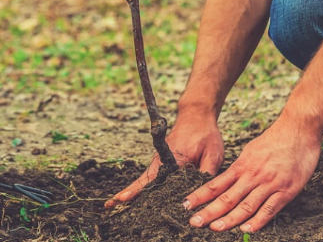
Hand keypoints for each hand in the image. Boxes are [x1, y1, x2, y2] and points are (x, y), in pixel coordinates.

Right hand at [105, 109, 224, 206]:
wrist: (197, 115)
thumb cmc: (206, 134)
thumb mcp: (213, 155)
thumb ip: (207, 175)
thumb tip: (201, 196)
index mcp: (172, 159)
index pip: (152, 178)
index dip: (137, 190)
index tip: (123, 198)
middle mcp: (161, 160)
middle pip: (143, 181)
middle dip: (127, 193)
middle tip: (109, 205)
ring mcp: (160, 161)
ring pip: (145, 179)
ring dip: (132, 191)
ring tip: (114, 204)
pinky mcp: (162, 162)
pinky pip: (151, 177)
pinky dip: (141, 186)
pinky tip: (135, 197)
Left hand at [184, 117, 320, 232]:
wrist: (299, 129)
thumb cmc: (276, 138)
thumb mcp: (252, 150)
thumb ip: (241, 166)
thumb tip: (229, 178)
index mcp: (242, 165)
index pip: (216, 184)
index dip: (200, 196)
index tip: (186, 204)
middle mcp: (252, 175)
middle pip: (227, 197)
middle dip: (209, 211)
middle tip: (194, 222)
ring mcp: (269, 183)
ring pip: (246, 205)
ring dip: (230, 219)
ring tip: (215, 228)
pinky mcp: (286, 190)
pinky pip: (270, 209)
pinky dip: (258, 221)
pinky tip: (247, 230)